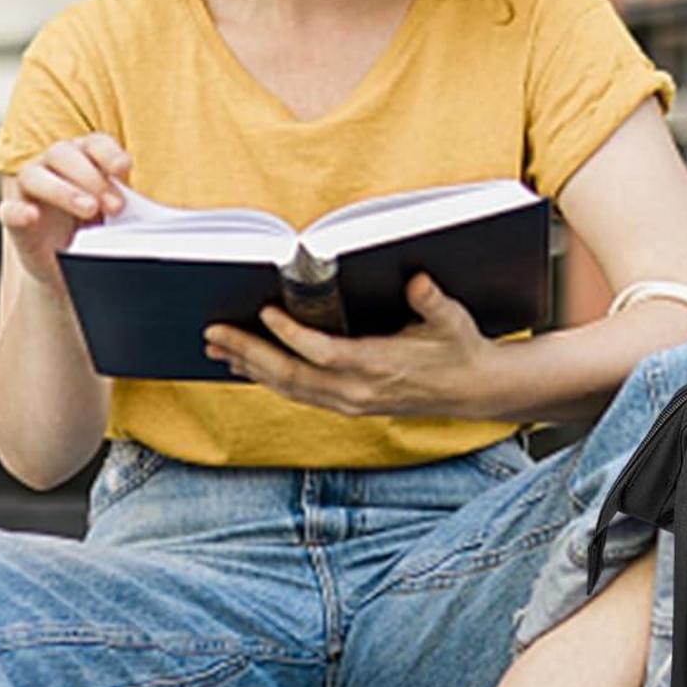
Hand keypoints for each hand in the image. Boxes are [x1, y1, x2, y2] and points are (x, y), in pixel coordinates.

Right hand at [0, 134, 131, 292]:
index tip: (125, 169)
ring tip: (89, 209)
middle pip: (65, 154)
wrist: (73, 268)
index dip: (108, 152)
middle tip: (116, 206)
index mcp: (84, 158)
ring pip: (36, 175)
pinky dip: (17, 211)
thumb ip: (132, 208)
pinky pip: (8, 210)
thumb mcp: (120, 218)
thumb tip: (162, 220)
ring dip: (63, 190)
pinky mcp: (15, 217)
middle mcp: (53, 165)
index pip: (93, 143)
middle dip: (92, 177)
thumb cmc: (101, 231)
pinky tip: (31, 215)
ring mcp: (30, 189)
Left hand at [203, 271, 495, 418]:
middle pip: (292, 376)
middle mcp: (357, 391)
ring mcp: (350, 402)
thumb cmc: (460, 348)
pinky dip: (269, 379)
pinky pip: (299, 394)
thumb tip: (416, 281)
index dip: (291, 336)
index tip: (265, 313)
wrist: (472, 391)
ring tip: (218, 347)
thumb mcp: (452, 320)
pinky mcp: (348, 405)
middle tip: (214, 333)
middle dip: (249, 353)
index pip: (324, 353)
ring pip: (289, 388)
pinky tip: (249, 366)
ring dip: (251, 367)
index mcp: (379, 367)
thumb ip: (431, 302)